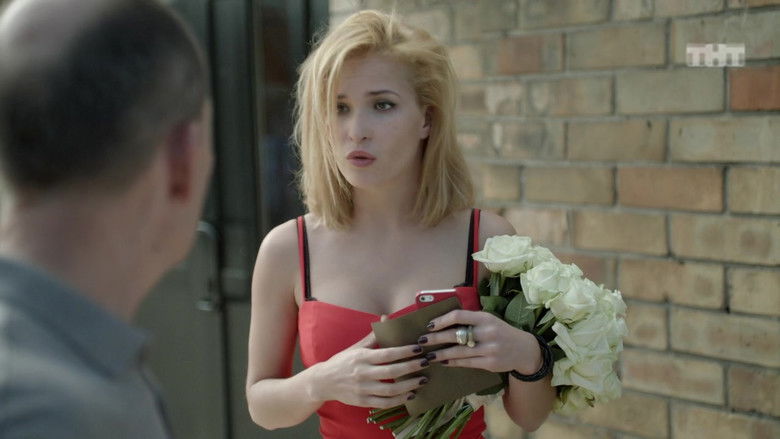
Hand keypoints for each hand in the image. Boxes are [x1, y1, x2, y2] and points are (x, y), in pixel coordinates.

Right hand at [309, 324, 429, 408]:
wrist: (323, 382)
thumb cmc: (342, 362)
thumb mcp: (356, 347)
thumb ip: (373, 336)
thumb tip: (387, 318)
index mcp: (362, 358)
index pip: (387, 354)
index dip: (405, 351)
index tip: (419, 348)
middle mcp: (362, 374)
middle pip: (392, 372)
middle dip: (411, 367)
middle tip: (426, 363)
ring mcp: (363, 389)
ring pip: (390, 390)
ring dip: (409, 386)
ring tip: (422, 380)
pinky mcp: (363, 402)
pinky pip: (385, 403)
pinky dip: (399, 400)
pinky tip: (410, 395)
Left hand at [418, 310, 541, 374]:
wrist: (524, 349)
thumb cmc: (501, 332)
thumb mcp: (489, 320)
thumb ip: (470, 319)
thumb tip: (443, 322)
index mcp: (485, 318)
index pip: (459, 316)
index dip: (442, 320)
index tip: (429, 325)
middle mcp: (487, 332)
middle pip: (455, 335)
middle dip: (435, 338)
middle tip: (422, 341)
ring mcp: (490, 349)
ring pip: (459, 351)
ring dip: (441, 354)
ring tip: (429, 355)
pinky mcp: (490, 363)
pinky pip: (467, 362)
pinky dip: (453, 362)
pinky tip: (444, 362)